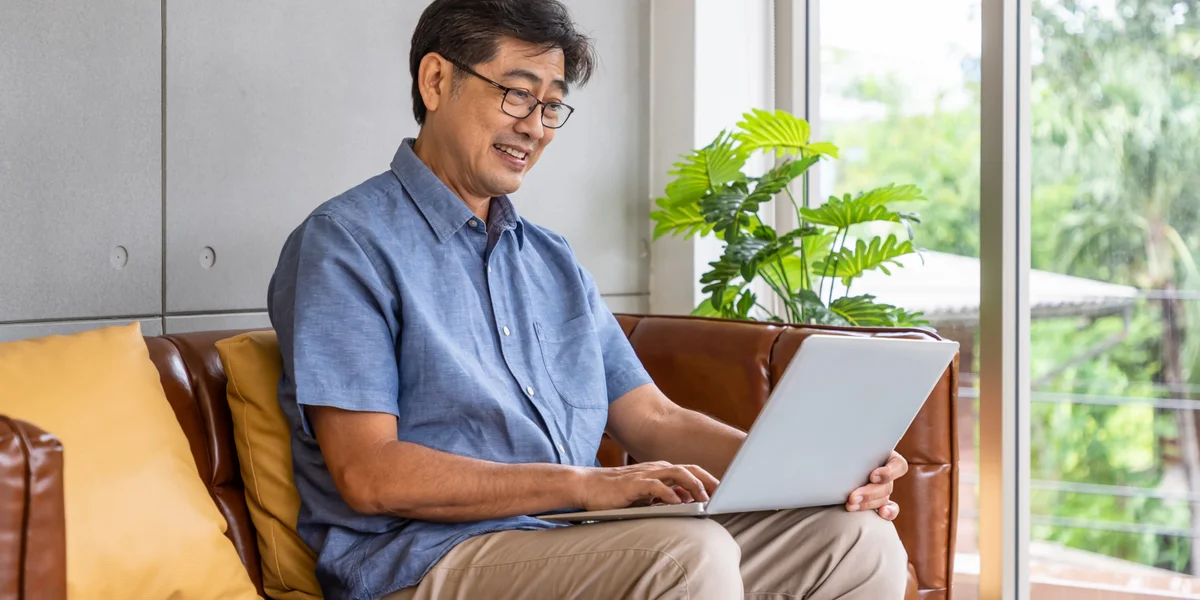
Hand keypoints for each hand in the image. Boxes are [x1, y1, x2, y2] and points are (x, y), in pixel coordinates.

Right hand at [575, 461, 719, 510]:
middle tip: (723, 494)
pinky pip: (656, 487)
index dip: (708, 480)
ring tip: (705, 499)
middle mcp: (656, 469)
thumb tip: (686, 501)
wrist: (587, 485)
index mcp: (660, 471)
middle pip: (689, 469)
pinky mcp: (634, 484)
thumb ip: (664, 496)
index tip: (723, 492)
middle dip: (708, 480)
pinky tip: (678, 504)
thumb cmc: (615, 493)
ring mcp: (645, 474)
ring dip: (694, 486)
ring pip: (677, 474)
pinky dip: (670, 495)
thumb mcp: (644, 495)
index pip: (690, 471)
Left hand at [846, 451, 907, 520]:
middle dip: (869, 493)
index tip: (872, 477)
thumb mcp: (850, 446)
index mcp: (885, 455)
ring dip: (867, 503)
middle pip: (887, 486)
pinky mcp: (879, 500)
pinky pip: (890, 509)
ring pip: (883, 498)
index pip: (898, 465)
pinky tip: (881, 513)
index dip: (888, 473)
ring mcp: (884, 487)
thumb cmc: (843, 450)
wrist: (834, 462)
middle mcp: (887, 472)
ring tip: (850, 505)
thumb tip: (841, 444)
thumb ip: (851, 446)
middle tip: (852, 497)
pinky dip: (888, 512)